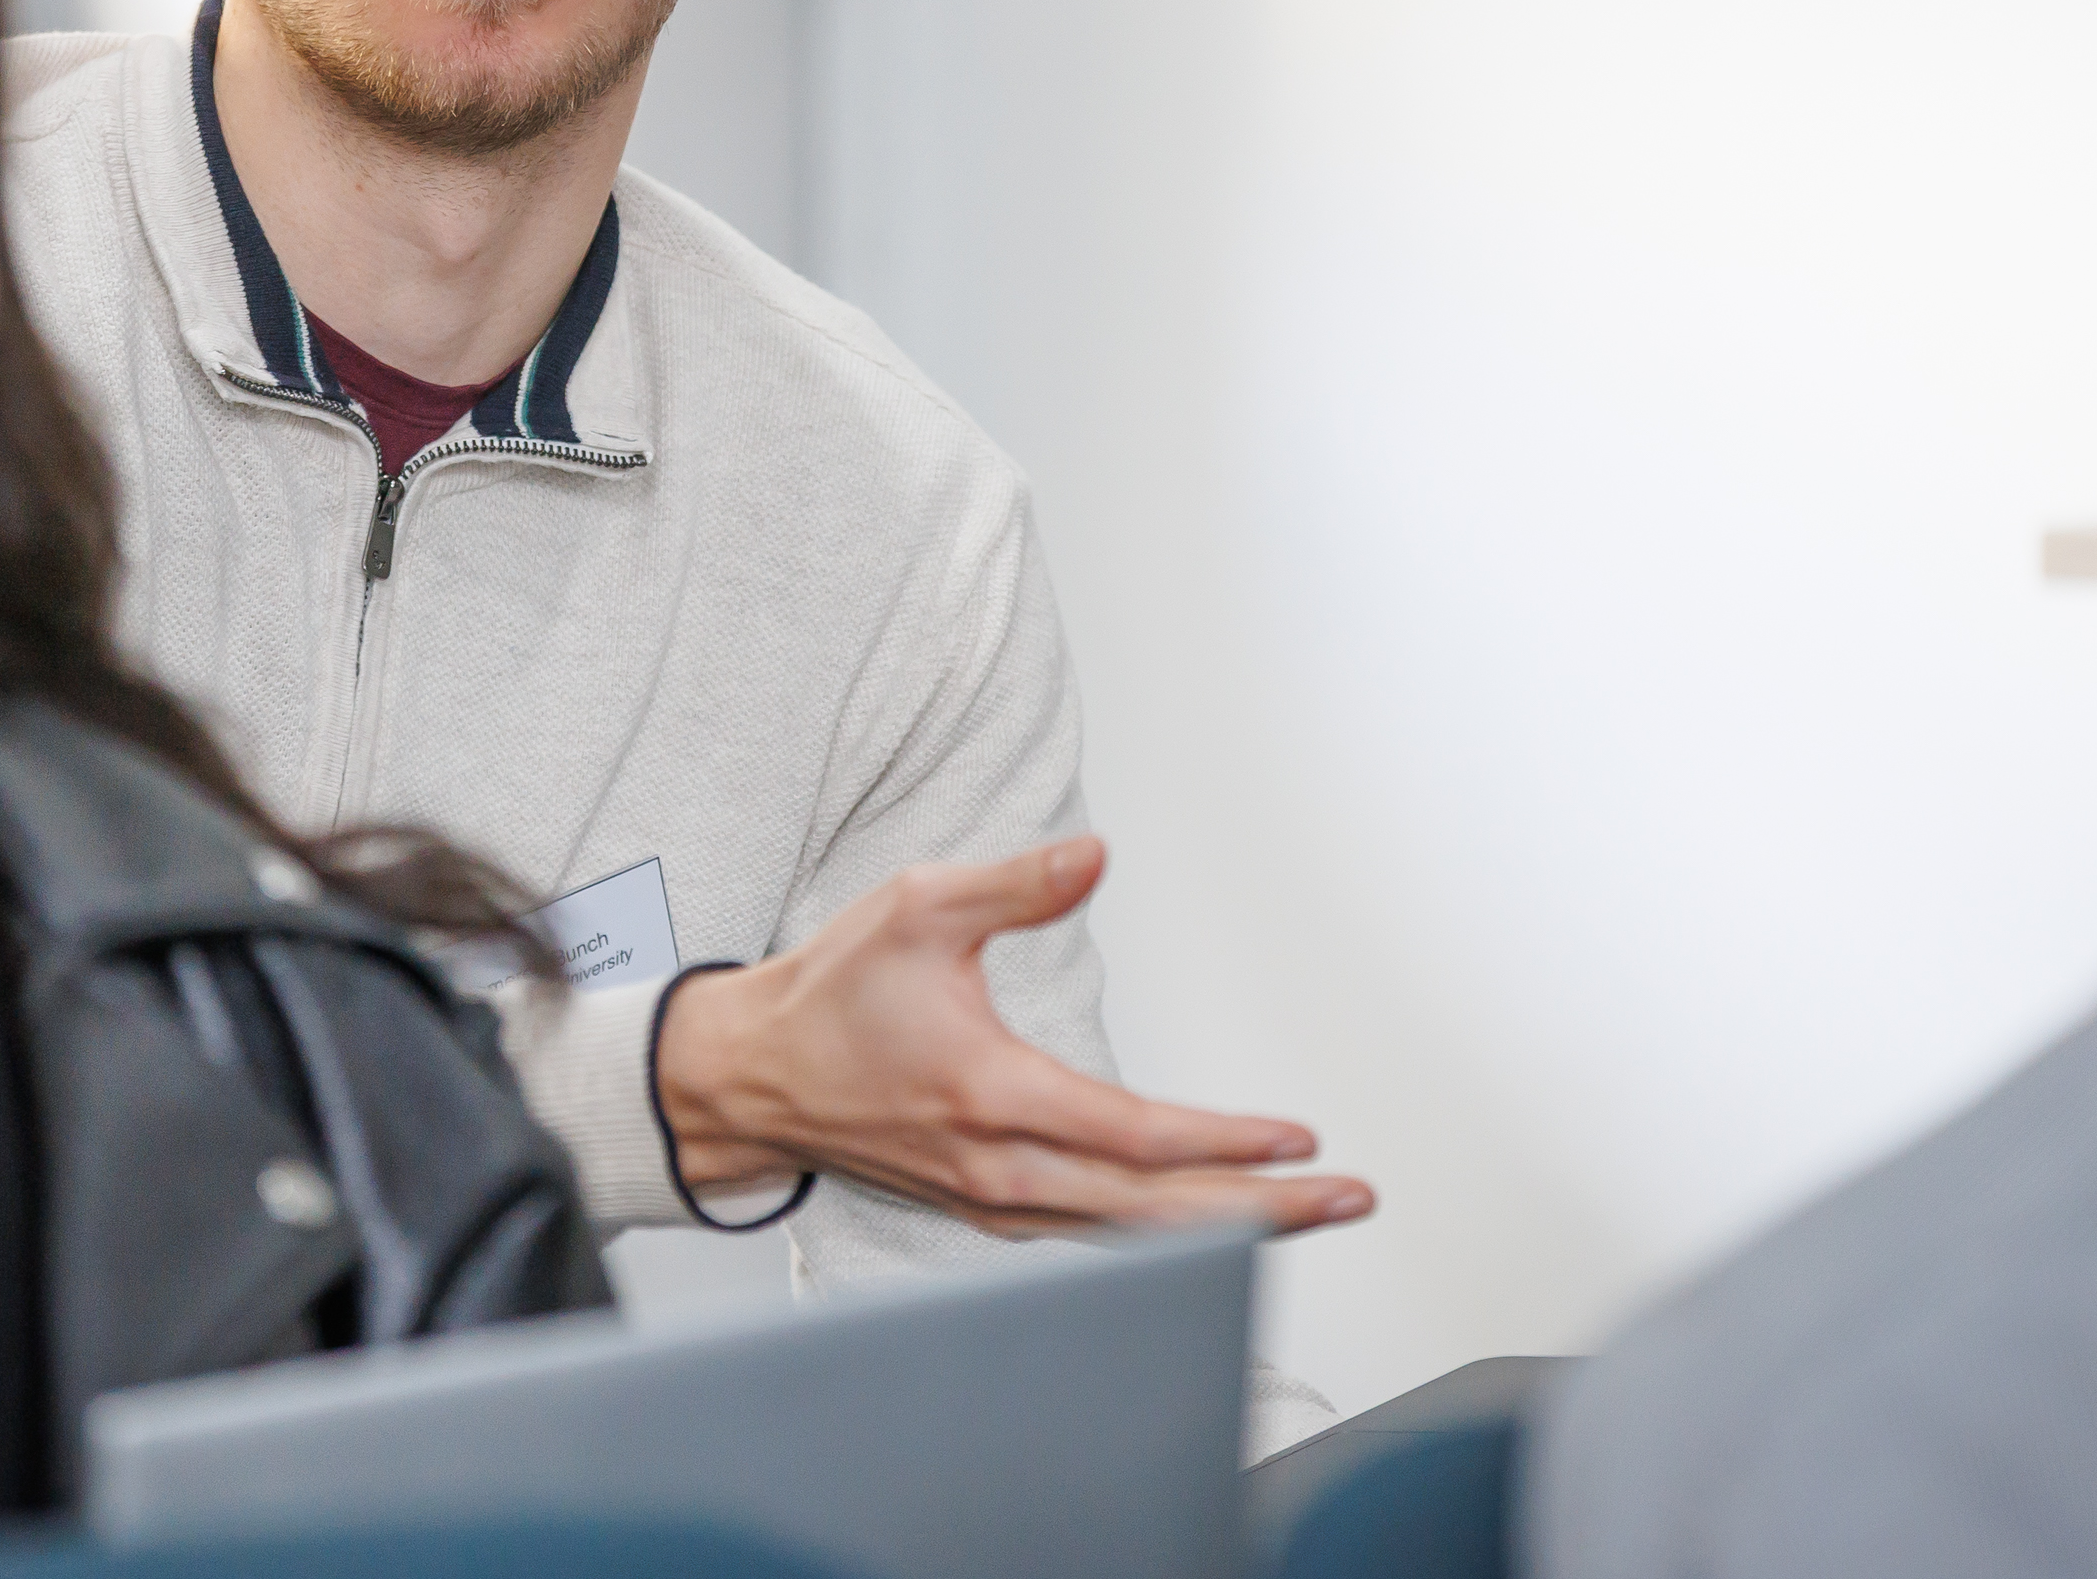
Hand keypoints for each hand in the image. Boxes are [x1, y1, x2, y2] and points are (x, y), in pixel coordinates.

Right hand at [650, 836, 1375, 1237]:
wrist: (751, 1077)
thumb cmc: (831, 995)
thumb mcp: (915, 908)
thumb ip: (1014, 884)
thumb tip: (1096, 855)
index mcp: (988, 1094)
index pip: (1131, 1135)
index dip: (1221, 1142)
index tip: (1295, 1137)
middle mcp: (997, 1167)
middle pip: (1152, 1213)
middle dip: (1260, 1209)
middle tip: (1345, 1195)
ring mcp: (992, 1201)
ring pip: (1129, 1238)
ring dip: (1223, 1232)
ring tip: (1305, 1212)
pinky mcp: (986, 1211)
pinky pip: (1093, 1240)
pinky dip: (1161, 1240)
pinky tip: (1211, 1226)